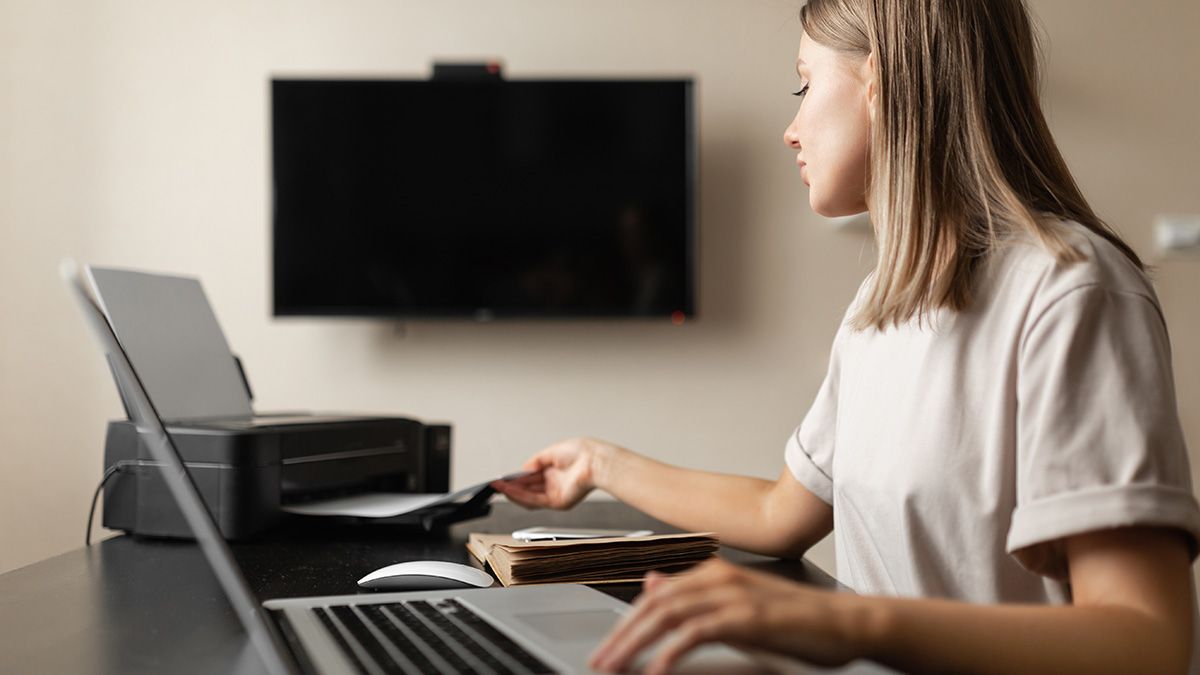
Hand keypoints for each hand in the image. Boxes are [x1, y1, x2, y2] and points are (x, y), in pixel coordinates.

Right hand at [491, 437, 616, 509]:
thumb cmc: (582, 452)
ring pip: (529, 497)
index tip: (504, 477)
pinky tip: (510, 491)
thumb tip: (523, 469)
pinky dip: (520, 496)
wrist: (595, 461)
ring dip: (512, 493)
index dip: (517, 478)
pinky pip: (535, 501)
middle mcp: (555, 483)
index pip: (532, 477)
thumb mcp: (552, 452)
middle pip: (528, 488)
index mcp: (555, 470)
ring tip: (499, 488)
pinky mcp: (558, 502)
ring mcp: (556, 494)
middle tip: (497, 485)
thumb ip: (536, 461)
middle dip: (511, 487)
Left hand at [589, 558, 870, 673]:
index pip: (655, 596)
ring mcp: (733, 594)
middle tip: (600, 661)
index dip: (627, 622)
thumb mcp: (738, 606)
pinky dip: (671, 651)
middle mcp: (719, 576)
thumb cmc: (797, 620)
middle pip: (654, 603)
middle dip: (622, 634)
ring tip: (617, 668)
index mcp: (714, 573)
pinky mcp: (748, 617)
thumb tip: (653, 585)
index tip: (608, 648)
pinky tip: (656, 671)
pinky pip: (697, 633)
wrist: (848, 623)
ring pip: (667, 614)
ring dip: (636, 643)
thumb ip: (695, 596)